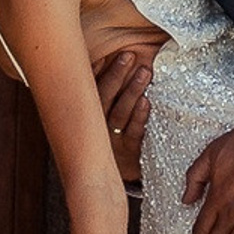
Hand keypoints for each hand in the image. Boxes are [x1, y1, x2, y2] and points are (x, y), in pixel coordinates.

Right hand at [94, 39, 160, 178]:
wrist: (114, 179)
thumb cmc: (109, 141)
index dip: (96, 71)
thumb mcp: (100, 122)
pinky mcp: (130, 152)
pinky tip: (146, 102)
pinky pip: (134, 132)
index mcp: (87, 116)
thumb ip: (104, 95)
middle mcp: (95, 127)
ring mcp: (112, 140)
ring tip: (144, 72)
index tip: (106, 54)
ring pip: (120, 112)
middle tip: (128, 55)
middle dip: (116, 75)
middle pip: (103, 97)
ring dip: (132, 90)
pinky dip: (140, 116)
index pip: (88, 90)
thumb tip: (105, 60)